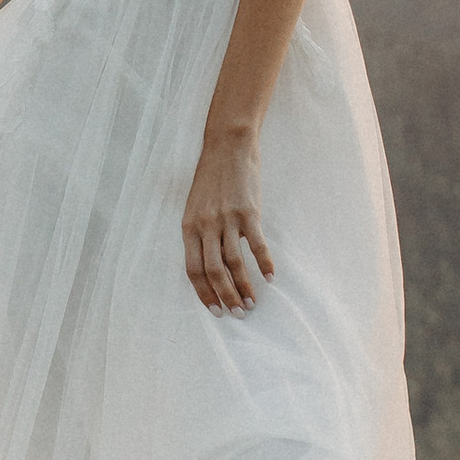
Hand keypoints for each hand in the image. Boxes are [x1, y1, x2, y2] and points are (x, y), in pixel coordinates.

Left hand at [183, 129, 272, 313]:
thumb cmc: (212, 178)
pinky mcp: (248, 212)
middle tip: (237, 314)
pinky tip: (270, 277)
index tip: (215, 310)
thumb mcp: (196, 206)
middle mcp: (205, 226)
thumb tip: (213, 262)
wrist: (227, 146)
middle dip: (225, 296)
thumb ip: (201, 233)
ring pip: (234, 263)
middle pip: (213, 271)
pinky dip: (264, 264)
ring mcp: (227, 219)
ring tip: (252, 303)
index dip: (204, 293)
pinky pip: (257, 245)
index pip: (193, 270)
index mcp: (188, 227)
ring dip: (244, 287)